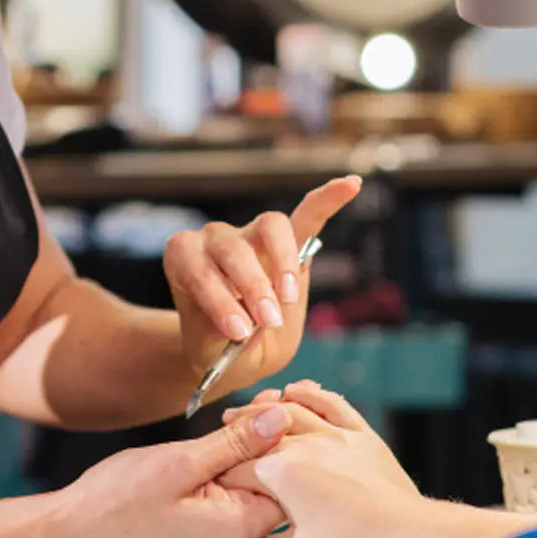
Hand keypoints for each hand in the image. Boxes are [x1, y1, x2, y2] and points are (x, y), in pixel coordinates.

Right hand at [51, 420, 287, 537]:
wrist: (70, 533)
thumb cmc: (116, 499)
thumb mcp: (180, 461)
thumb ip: (236, 443)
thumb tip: (283, 418)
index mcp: (237, 532)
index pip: (288, 481)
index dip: (285, 437)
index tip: (271, 402)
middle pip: (274, 486)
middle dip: (269, 442)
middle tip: (261, 401)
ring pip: (251, 490)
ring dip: (246, 454)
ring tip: (235, 419)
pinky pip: (230, 501)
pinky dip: (228, 471)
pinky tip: (217, 446)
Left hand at [164, 177, 360, 396]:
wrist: (224, 348)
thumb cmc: (215, 346)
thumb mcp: (214, 352)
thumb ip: (226, 333)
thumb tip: (255, 319)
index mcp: (185, 262)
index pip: (197, 267)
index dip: (216, 297)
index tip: (237, 331)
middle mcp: (214, 240)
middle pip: (233, 247)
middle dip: (252, 285)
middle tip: (268, 320)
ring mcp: (250, 234)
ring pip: (269, 227)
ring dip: (282, 260)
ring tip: (289, 297)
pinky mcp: (285, 240)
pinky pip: (307, 214)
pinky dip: (327, 200)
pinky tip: (351, 185)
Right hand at [218, 383, 427, 537]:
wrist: (405, 532)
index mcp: (281, 472)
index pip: (239, 466)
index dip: (223, 472)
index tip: (217, 478)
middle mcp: (303, 444)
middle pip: (259, 430)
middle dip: (236, 430)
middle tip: (224, 430)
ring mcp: (333, 434)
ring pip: (292, 409)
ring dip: (265, 406)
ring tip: (249, 408)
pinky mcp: (359, 432)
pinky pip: (331, 403)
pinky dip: (311, 394)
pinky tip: (297, 391)